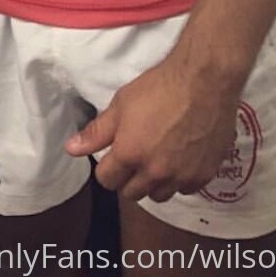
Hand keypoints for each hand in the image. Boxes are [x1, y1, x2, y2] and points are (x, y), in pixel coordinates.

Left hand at [64, 55, 239, 202]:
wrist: (204, 82)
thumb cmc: (158, 88)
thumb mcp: (121, 104)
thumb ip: (96, 132)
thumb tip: (71, 149)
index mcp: (129, 154)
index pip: (107, 181)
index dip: (106, 168)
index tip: (112, 156)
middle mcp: (155, 172)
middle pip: (132, 193)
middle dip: (127, 179)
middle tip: (133, 157)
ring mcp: (181, 177)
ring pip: (159, 195)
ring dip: (153, 183)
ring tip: (155, 160)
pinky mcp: (204, 175)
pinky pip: (185, 189)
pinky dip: (179, 180)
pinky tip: (179, 160)